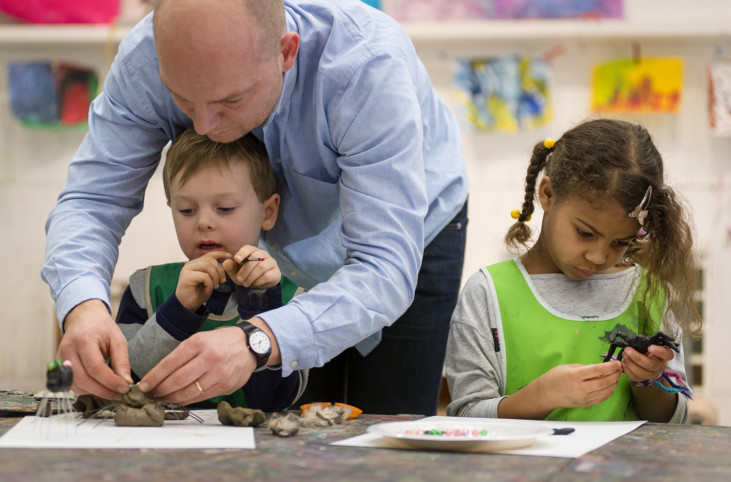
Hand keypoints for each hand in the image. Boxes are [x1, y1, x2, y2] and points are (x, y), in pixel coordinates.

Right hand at [56, 299, 131, 398]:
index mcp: (83, 340)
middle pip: (83, 379)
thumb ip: (121, 361)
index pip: (95, 367)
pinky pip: (71, 384)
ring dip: (94, 392)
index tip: (124, 388)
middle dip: (103, 391)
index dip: (110, 381)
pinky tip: (99, 387)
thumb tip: (125, 382)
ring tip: (111, 392)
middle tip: (119, 394)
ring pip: (75, 385)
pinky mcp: (59, 367)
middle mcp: (68, 350)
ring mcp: (60, 359)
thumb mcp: (117, 339)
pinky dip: (86, 389)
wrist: (84, 318)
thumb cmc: (101, 327)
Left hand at [138, 326, 255, 404]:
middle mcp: (209, 357)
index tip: (144, 385)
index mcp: (199, 343)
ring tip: (162, 399)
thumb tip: (160, 374)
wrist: (249, 345)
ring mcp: (219, 373)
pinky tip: (178, 400)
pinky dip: (187, 401)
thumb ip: (182, 355)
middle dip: (161, 390)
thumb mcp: (200, 339)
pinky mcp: (226, 385)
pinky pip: (201, 397)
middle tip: (151, 395)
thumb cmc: (220, 342)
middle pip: (178, 380)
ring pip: (189, 392)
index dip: (154, 377)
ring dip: (171, 398)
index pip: (170, 363)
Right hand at [175, 251, 230, 310]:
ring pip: (208, 266)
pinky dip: (210, 284)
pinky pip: (205, 276)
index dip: (220, 254)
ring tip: (215, 286)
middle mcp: (190, 264)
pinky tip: (207, 290)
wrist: (187, 305)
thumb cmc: (199, 292)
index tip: (230, 256)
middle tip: (222, 281)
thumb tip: (226, 263)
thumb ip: (215, 271)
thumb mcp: (210, 280)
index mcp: (196, 263)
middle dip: (220, 271)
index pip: (209, 255)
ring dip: (215, 277)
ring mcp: (187, 270)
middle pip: (210, 260)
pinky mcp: (187, 277)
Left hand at [222, 245, 279, 287]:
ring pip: (261, 267)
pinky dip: (258, 281)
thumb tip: (227, 262)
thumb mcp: (236, 272)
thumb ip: (230, 267)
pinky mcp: (276, 272)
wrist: (259, 285)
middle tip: (239, 279)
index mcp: (252, 251)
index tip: (237, 259)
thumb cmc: (246, 275)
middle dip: (245, 270)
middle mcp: (263, 254)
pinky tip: (254, 284)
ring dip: (251, 277)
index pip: (248, 248)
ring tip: (245, 284)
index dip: (242, 253)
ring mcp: (271, 262)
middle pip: (255, 258)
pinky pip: (267, 275)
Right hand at [536, 362, 621, 408]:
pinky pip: (602, 398)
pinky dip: (609, 392)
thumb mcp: (568, 367)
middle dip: (615, 374)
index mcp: (575, 375)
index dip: (610, 366)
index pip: (598, 370)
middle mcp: (581, 388)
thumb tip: (600, 369)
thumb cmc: (554, 378)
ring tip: (616, 376)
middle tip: (620, 369)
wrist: (545, 394)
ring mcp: (584, 397)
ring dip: (614, 383)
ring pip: (606, 391)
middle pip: (604, 381)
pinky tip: (611, 386)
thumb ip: (584, 368)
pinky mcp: (585, 404)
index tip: (617, 363)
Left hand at [621, 345, 673, 383]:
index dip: (659, 352)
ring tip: (624, 355)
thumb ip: (640, 342)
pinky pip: (635, 377)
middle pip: (650, 365)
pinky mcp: (644, 379)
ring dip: (630, 364)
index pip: (666, 354)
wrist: (648, 361)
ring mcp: (653, 374)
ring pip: (642, 373)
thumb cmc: (648, 350)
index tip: (650, 347)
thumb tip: (625, 341)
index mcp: (664, 355)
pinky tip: (623, 363)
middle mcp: (660, 366)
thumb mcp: (647, 344)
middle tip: (627, 350)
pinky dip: (627, 370)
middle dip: (637, 358)